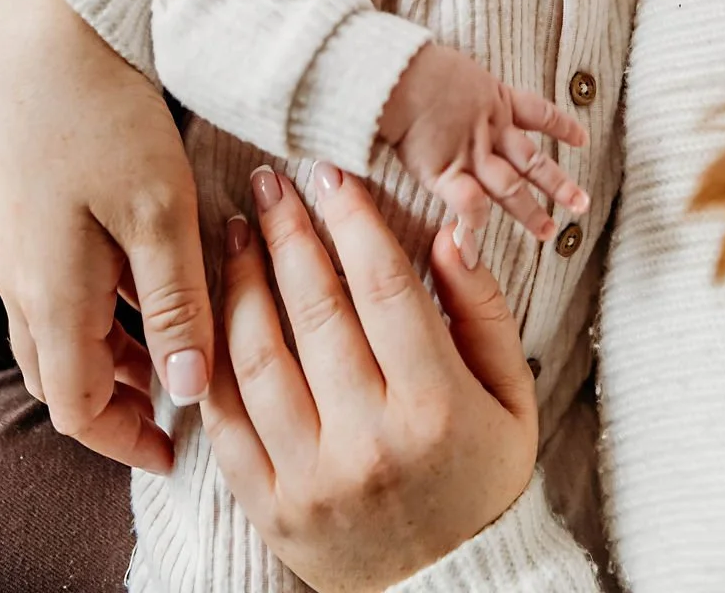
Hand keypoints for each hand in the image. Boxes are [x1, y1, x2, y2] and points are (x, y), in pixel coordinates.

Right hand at [0, 0, 212, 472]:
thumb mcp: (159, 209)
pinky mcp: (25, 220)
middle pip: (68, 379)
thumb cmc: (104, 114)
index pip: (80, 408)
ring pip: (63, 336)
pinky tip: (148, 280)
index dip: (128, 441)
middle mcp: (22, 286)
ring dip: (118, 355)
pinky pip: (58, 292)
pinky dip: (103, 310)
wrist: (42, 36)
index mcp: (52, 296)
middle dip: (126, 402)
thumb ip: (175, 302)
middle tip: (187, 403)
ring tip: (181, 343)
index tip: (179, 452)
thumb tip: (184, 390)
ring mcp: (16, 252)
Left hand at [203, 164, 537, 591]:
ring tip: (234, 232)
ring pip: (258, 357)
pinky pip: (226, 419)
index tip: (331, 173)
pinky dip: (214, 356)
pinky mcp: (270, 507)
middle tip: (270, 182)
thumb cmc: (484, 476)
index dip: (353, 219)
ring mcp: (311, 477)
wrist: (452, 589)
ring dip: (240, 282)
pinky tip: (214, 309)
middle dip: (287, 232)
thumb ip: (482, 310)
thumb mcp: (511, 393)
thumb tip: (450, 232)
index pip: (383, 286)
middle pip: (314, 309)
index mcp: (434, 405)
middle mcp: (369, 440)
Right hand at [380, 41, 589, 239]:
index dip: (563, 127)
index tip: (582, 139)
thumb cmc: (415, 64)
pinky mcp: (445, 172)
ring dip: (530, 210)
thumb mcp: (454, 69)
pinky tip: (483, 231)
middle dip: (558, 184)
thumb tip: (457, 88)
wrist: (396, 76)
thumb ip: (462, 87)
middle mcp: (491, 130)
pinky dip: (477, 217)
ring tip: (550, 232)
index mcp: (496, 99)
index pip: (540, 113)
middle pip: (533, 161)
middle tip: (582, 204)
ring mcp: (470, 153)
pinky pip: (469, 202)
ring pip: (510, 187)